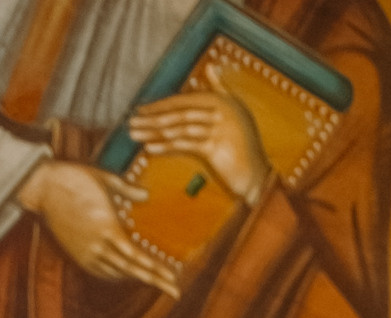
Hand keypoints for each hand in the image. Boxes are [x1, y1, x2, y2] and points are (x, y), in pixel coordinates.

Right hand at [18, 157, 179, 294]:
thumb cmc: (74, 178)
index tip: (173, 278)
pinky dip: (119, 276)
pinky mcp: (78, 256)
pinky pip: (104, 273)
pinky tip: (130, 275)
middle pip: (133, 271)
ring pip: (119, 274)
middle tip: (175, 291)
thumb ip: (126, 190)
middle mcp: (99, 246)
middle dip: (156, 281)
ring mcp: (88, 253)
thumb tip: (146, 195)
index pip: (137, 257)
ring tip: (157, 280)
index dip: (156, 270)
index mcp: (108, 228)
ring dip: (138, 278)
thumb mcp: (104, 179)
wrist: (42, 187)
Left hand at [128, 89, 267, 203]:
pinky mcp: (215, 147)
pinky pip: (185, 145)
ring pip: (179, 127)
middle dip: (152, 118)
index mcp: (221, 100)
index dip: (161, 106)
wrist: (258, 179)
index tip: (141, 111)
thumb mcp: (234, 114)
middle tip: (131, 123)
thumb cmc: (243, 149)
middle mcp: (220, 110)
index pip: (184, 100)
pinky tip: (150, 149)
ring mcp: (217, 128)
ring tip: (134, 134)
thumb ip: (221, 89)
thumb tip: (211, 66)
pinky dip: (166, 147)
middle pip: (178, 112)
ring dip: (154, 131)